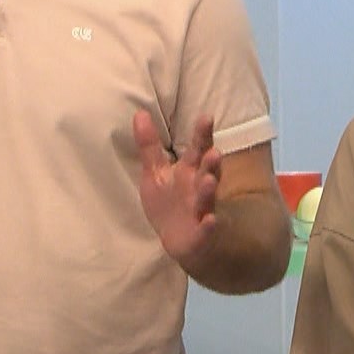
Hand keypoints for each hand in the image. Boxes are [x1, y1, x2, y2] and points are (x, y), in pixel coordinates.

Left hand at [131, 110, 220, 268]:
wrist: (179, 241)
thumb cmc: (169, 202)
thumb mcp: (155, 172)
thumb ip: (150, 145)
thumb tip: (139, 112)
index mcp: (189, 171)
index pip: (198, 149)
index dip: (202, 134)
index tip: (206, 117)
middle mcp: (199, 187)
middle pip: (207, 172)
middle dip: (211, 162)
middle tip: (214, 151)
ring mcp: (202, 210)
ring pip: (207, 199)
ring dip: (209, 190)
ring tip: (209, 180)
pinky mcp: (201, 234)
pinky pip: (206, 229)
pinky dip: (209, 225)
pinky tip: (210, 220)